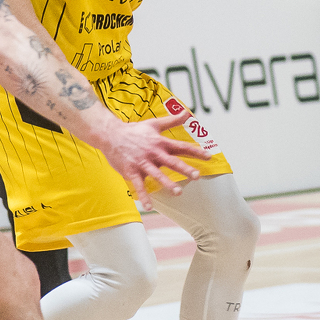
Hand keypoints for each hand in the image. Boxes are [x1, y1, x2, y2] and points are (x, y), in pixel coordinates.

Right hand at [94, 112, 209, 210]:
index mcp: (160, 142)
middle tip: (196, 176)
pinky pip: (139, 185)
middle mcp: (153, 153)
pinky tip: (149, 206)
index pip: (181, 147)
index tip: (208, 157)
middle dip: (184, 169)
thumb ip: (172, 120)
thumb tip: (186, 112)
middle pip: (171, 161)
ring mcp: (142, 163)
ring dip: (167, 183)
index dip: (195, 152)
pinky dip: (144, 196)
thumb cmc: (134, 131)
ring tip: (178, 192)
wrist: (110, 135)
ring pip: (156, 174)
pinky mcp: (131, 171)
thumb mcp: (154, 124)